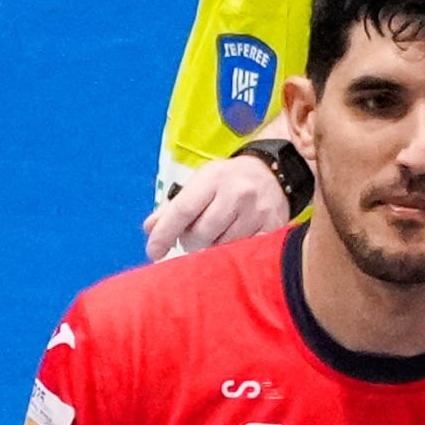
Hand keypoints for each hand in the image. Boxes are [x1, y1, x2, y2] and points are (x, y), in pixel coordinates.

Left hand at [144, 154, 292, 259]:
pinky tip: (233, 242)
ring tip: (216, 235)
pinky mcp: (272, 227)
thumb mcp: (200, 183)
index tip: (153, 252)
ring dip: (212, 249)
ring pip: (222, 247)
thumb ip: (173, 206)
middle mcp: (237, 193)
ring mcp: (257, 212)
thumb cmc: (228, 180)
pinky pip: (244, 252)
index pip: (183, 210)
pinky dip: (233, 253)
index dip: (165, 233)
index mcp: (213, 178)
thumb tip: (150, 228)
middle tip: (194, 236)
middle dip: (190, 242)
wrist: (274, 172)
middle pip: (201, 234)